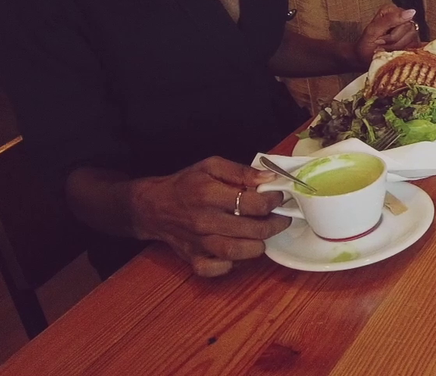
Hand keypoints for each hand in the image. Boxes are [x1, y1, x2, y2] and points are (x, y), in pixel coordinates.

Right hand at [129, 157, 289, 276]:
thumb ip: (241, 171)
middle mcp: (204, 220)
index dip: (273, 201)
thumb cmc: (186, 184)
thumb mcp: (211, 166)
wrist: (153, 206)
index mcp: (209, 194)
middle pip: (251, 230)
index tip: (279, 198)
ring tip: (264, 236)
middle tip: (282, 219)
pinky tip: (238, 253)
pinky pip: (216, 269)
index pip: (253, 203)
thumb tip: (269, 177)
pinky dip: (231, 265)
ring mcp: (198, 242)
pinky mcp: (192, 258)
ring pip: (237, 252)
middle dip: (274, 225)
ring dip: (258, 246)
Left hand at [354, 4, 419, 66]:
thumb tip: (412, 11)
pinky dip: (403, 51)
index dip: (393, 34)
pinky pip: (415, 45)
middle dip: (394, 41)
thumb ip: (391, 19)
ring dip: (397, 47)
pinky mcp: (413, 40)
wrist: (364, 58)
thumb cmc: (367, 44)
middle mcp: (403, 16)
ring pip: (412, 38)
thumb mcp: (374, 31)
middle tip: (381, 44)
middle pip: (409, 29)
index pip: (404, 19)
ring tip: (386, 48)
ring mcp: (409, 28)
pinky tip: (394, 52)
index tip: (379, 39)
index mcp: (391, 10)